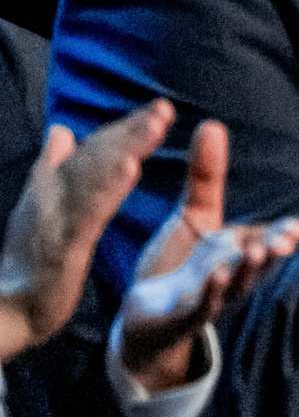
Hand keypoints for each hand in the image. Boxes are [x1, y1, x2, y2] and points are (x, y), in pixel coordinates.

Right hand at [0, 101, 173, 363]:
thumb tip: (61, 132)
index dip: (124, 129)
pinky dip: (107, 189)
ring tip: (154, 125)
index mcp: (51, 189)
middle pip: (94, 157)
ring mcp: (54, 220)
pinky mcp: (61, 247)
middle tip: (164, 107)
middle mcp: (50, 196)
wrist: (6, 309)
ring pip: (93, 176)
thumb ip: (52, 169)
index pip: (92, 152)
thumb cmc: (28, 259)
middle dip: (130, 130)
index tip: (158, 108)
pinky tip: (130, 169)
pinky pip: (87, 213)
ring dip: (124, 148)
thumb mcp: (39, 208)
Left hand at [116, 121, 298, 393]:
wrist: (143, 317)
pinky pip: (203, 306)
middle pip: (260, 264)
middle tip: (286, 241)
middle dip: (273, 253)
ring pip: (237, 285)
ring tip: (254, 251)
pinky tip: (216, 274)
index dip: (284, 236)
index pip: (269, 242)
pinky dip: (212, 292)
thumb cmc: (177, 266)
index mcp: (238, 251)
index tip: (295, 228)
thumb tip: (213, 124)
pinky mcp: (183, 315)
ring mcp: (210, 298)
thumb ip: (206, 175)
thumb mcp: (194, 215)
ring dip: (247, 271)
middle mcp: (232, 275)